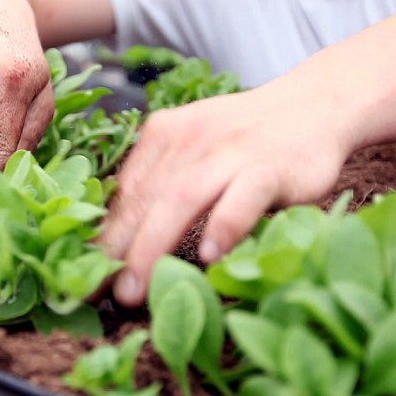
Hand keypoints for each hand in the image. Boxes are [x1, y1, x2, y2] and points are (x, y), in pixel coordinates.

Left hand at [99, 86, 353, 306]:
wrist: (314, 104)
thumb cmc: (244, 139)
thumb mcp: (193, 148)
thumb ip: (159, 181)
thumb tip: (115, 234)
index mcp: (162, 136)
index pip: (124, 193)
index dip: (101, 235)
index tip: (81, 273)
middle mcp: (189, 141)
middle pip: (145, 199)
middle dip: (117, 249)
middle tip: (99, 292)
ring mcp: (230, 152)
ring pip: (183, 198)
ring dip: (154, 245)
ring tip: (137, 288)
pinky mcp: (272, 166)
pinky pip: (244, 197)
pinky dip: (225, 224)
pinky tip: (209, 257)